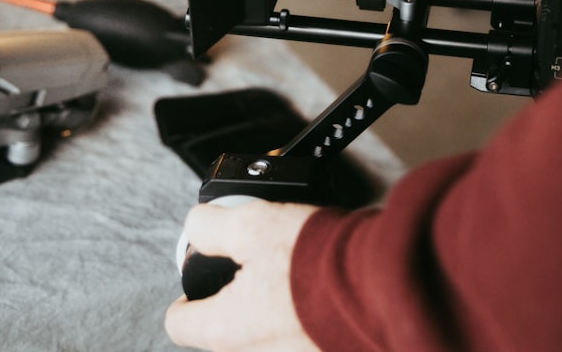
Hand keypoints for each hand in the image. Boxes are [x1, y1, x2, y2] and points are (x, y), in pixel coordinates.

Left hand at [165, 201, 321, 351]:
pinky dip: (307, 318)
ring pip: (267, 334)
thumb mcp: (251, 223)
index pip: (179, 323)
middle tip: (257, 266)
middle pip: (227, 329)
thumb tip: (197, 226)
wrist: (382, 277)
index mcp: (227, 329)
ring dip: (276, 309)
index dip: (186, 297)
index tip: (200, 280)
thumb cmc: (316, 258)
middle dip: (239, 299)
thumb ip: (211, 226)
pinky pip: (302, 337)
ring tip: (296, 274)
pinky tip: (322, 291)